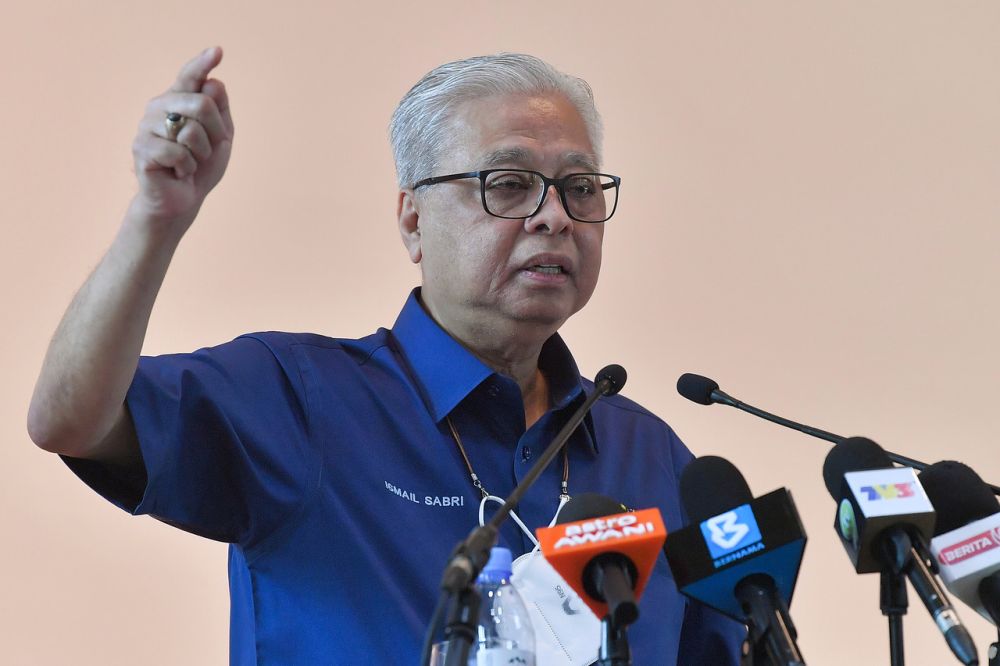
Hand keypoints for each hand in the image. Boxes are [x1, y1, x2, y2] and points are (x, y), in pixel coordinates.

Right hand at [130, 46, 233, 231]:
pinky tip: (178, 172)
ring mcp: (147, 126)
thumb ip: (220, 109)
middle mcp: (159, 107)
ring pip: (191, 130)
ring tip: (189, 162)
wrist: (183, 199)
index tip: (217, 51)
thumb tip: (214, 82)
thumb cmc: (201, 165)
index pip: (190, 76)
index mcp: (179, 101)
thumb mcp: (221, 137)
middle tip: (207, 150)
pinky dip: (186, 168)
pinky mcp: (142, 148)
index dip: (202, 63)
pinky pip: (178, 153)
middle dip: (216, 132)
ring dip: (201, 153)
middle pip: (202, 103)